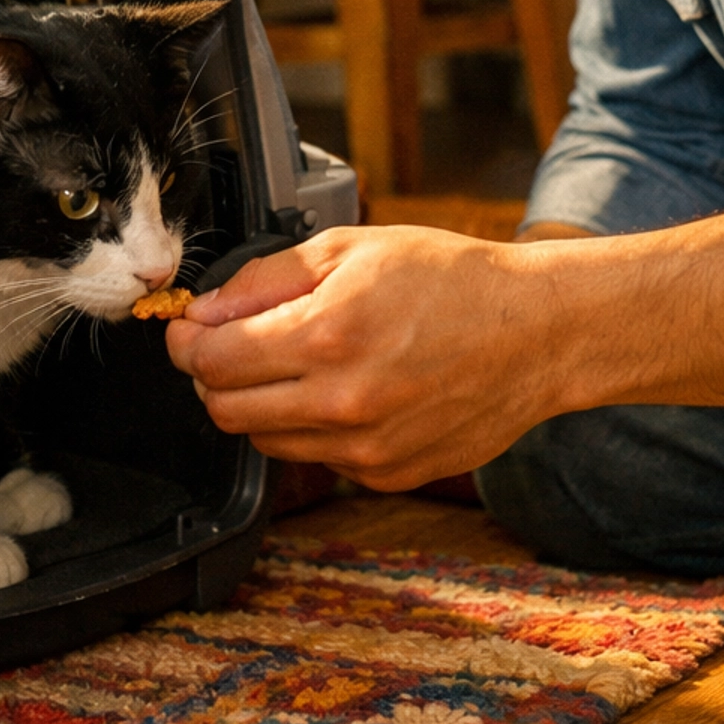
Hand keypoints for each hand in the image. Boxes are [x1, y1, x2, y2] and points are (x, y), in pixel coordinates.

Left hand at [165, 224, 560, 488]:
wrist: (535, 333)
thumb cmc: (452, 281)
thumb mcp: (351, 249)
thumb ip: (265, 280)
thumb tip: (204, 311)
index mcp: (326, 336)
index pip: (211, 360)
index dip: (188, 341)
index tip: (189, 329)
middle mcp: (341, 403)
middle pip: (226, 409)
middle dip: (215, 375)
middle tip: (233, 344)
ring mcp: (364, 449)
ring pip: (265, 440)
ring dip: (262, 403)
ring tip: (301, 362)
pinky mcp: (385, 474)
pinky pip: (316, 457)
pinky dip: (312, 427)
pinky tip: (347, 390)